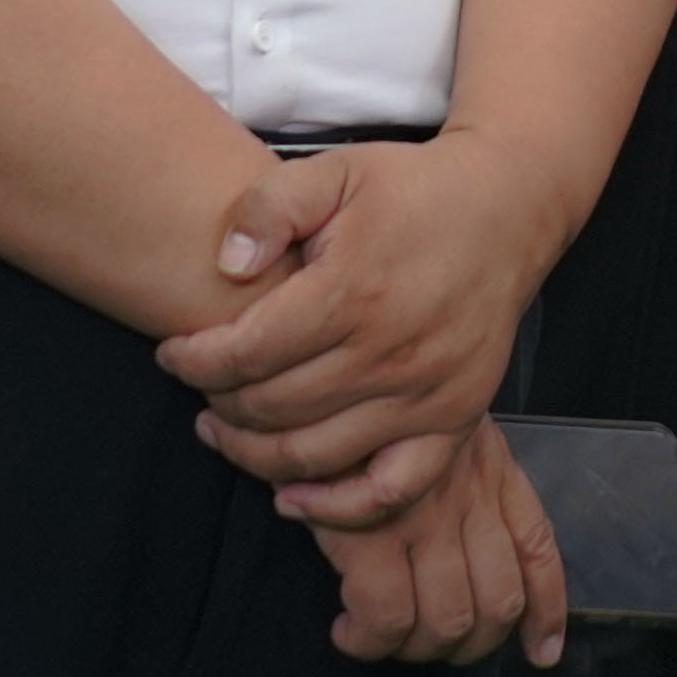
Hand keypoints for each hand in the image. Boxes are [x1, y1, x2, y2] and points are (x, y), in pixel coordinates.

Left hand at [158, 137, 565, 493]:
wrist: (506, 208)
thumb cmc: (410, 190)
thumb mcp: (334, 170)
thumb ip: (271, 206)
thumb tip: (227, 266)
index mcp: (353, 289)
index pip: (247, 351)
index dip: (194, 360)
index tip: (171, 354)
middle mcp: (390, 351)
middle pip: (273, 407)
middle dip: (219, 403)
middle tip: (199, 390)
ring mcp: (427, 393)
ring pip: (316, 454)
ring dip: (254, 454)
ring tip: (225, 433)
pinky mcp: (456, 418)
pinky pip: (391, 489)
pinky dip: (336, 507)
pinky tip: (291, 498)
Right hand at [313, 420, 564, 668]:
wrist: (313, 376)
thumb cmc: (362, 407)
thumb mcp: (435, 421)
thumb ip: (461, 471)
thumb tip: (466, 550)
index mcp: (490, 467)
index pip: (537, 550)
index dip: (545, 612)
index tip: (541, 651)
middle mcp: (469, 496)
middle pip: (499, 602)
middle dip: (469, 644)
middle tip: (430, 643)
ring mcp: (423, 518)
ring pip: (447, 621)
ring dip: (415, 648)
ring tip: (383, 638)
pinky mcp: (369, 535)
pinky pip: (386, 619)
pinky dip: (368, 640)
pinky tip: (349, 632)